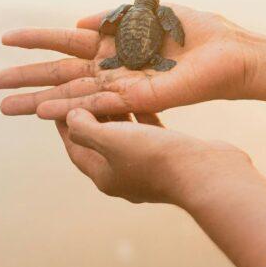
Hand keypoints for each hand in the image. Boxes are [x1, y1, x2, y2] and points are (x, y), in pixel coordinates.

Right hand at [0, 5, 265, 118]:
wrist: (233, 55)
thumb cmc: (201, 34)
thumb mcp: (152, 16)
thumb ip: (116, 18)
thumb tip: (81, 23)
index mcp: (116, 46)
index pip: (66, 43)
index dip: (36, 40)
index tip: (5, 39)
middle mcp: (114, 69)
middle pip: (60, 74)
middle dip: (24, 78)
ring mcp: (123, 87)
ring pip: (72, 95)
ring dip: (36, 101)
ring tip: (2, 107)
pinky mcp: (139, 100)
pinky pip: (98, 104)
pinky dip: (70, 108)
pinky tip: (43, 111)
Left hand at [56, 108, 253, 204]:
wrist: (207, 173)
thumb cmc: (157, 158)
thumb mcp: (112, 140)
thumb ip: (85, 127)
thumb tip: (70, 115)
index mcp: (105, 176)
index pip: (76, 147)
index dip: (64, 123)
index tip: (58, 100)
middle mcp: (125, 175)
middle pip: (100, 141)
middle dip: (91, 117)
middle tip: (86, 90)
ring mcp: (150, 167)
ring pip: (127, 136)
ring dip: (118, 116)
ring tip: (112, 91)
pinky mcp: (172, 156)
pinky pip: (151, 133)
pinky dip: (144, 117)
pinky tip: (145, 100)